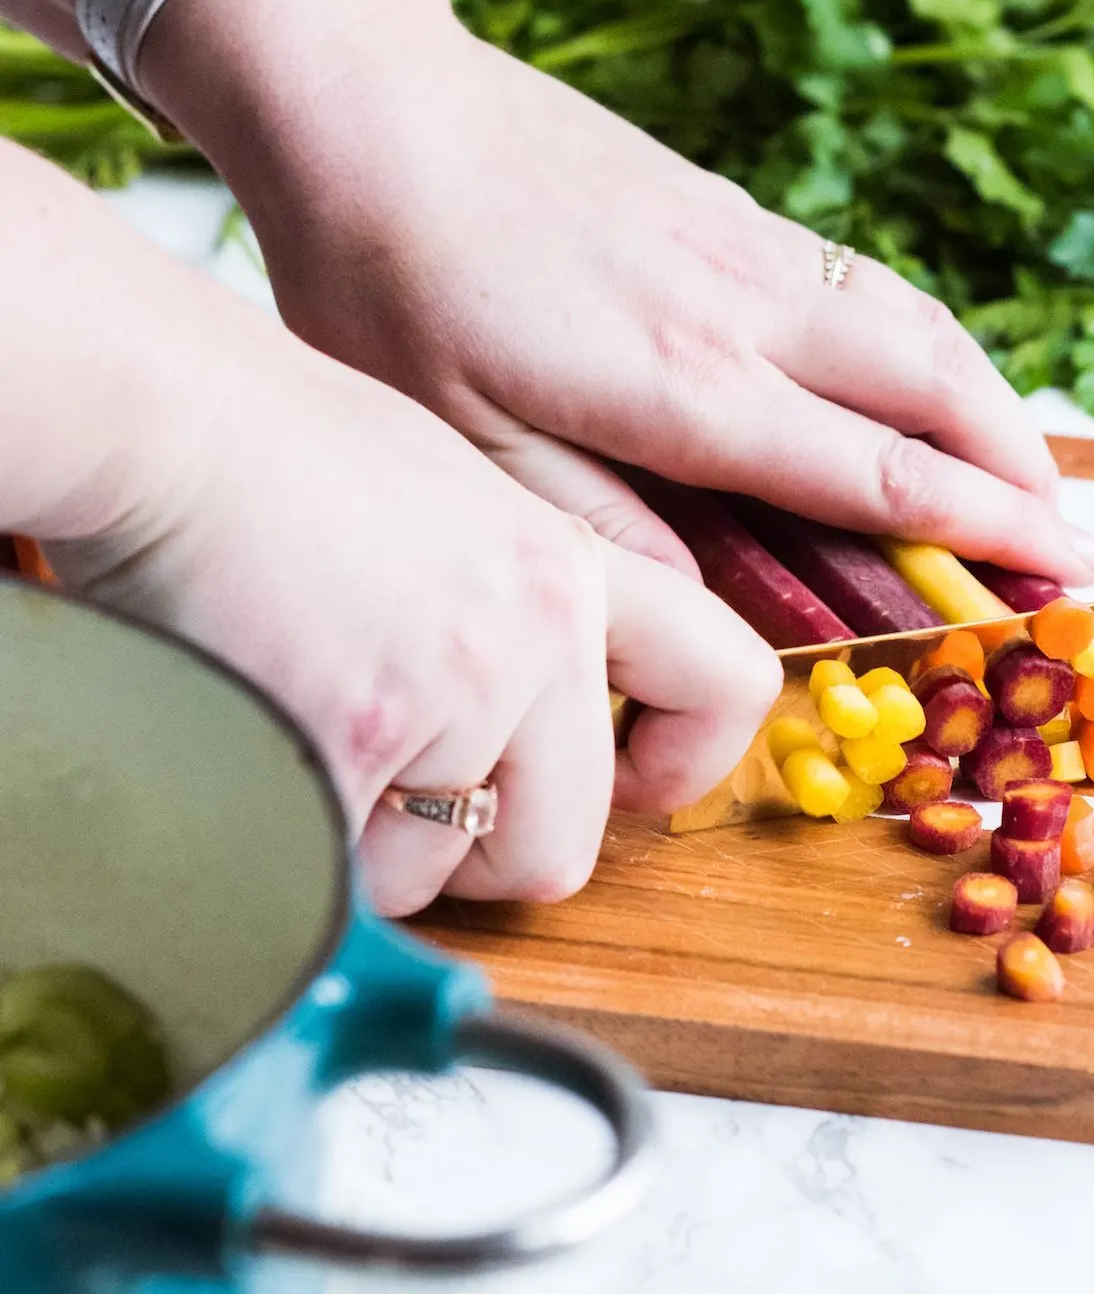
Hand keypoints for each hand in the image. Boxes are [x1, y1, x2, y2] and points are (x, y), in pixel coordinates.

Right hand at [3, 150, 778, 916]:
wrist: (172, 418)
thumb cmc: (274, 444)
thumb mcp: (452, 496)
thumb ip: (513, 597)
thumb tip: (516, 711)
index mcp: (564, 571)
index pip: (720, 680)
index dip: (683, 763)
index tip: (632, 783)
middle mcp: (529, 640)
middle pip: (562, 844)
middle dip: (483, 850)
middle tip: (408, 794)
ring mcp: (445, 699)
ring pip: (440, 874)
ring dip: (374, 848)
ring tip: (306, 741)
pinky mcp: (350, 749)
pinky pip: (343, 873)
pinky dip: (299, 843)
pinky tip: (257, 751)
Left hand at [144, 0, 1093, 586]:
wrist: (370, 105)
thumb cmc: (390, 286)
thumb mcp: (463, 443)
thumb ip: (599, 530)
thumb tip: (706, 610)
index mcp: (686, 384)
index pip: (876, 467)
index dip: (985, 523)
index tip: (1067, 564)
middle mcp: (743, 306)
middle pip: (933, 383)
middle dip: (1022, 462)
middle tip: (1074, 532)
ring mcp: (743, 244)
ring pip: (911, 320)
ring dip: (987, 396)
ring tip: (1027, 461)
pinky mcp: (723, 205)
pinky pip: (860, 280)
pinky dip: (924, 337)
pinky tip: (920, 368)